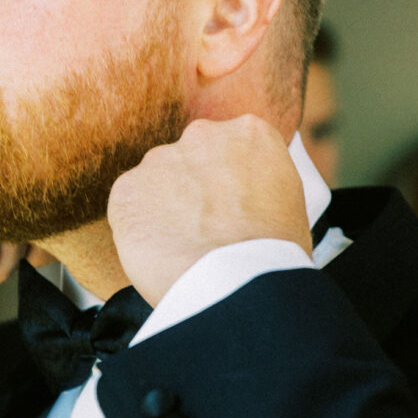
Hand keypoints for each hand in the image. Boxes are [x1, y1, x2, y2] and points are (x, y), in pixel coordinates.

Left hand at [107, 115, 310, 304]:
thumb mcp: (290, 203)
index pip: (231, 149)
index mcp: (249, 133)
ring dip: (165, 209)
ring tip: (185, 247)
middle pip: (191, 160)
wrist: (239, 283)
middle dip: (194, 191)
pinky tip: (162, 253)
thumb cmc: (273, 253)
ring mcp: (160, 159)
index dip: (229, 183)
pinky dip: (140, 229)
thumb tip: (243, 195)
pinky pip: (130, 207)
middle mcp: (202, 135)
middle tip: (206, 230)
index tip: (230, 208)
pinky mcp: (127, 189)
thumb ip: (259, 183)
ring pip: (158, 183)